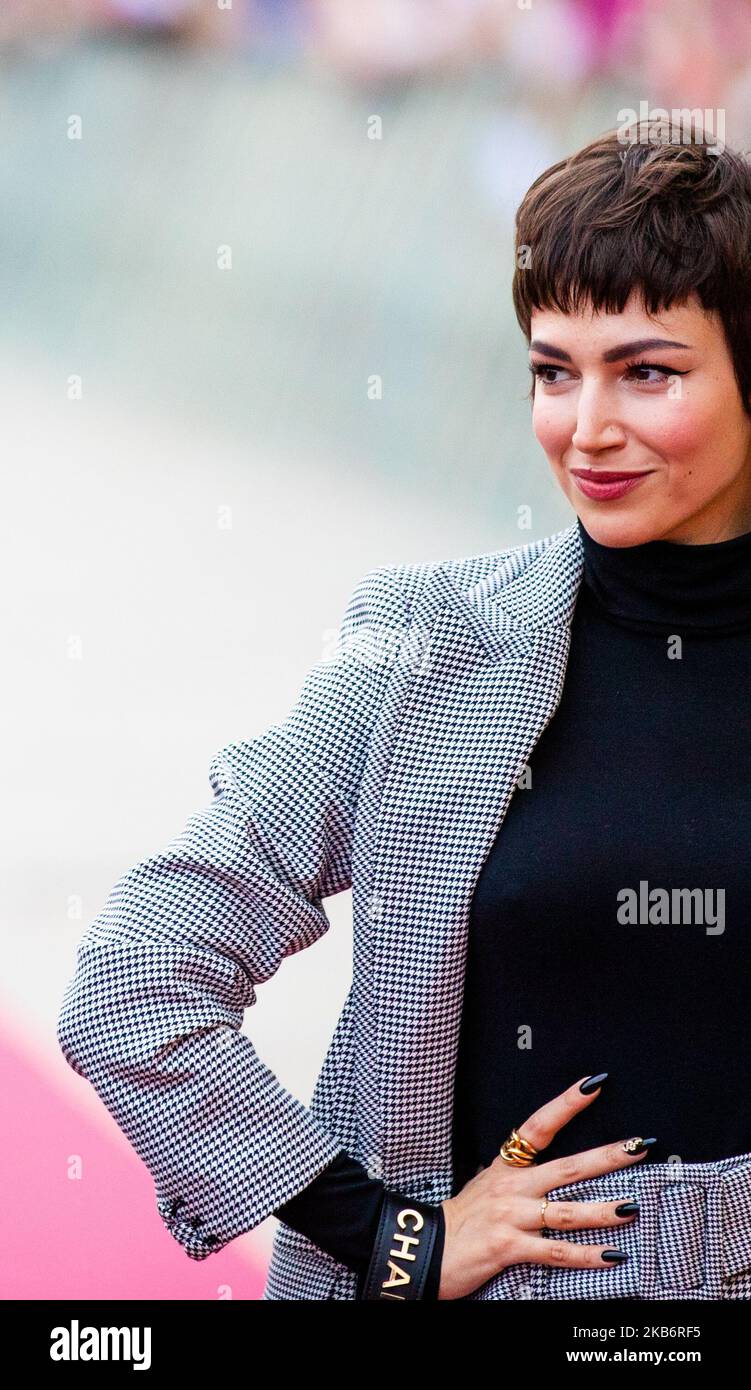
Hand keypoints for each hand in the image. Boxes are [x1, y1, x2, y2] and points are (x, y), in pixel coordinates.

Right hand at [438, 1075, 650, 1299]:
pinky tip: (613, 1256)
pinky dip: (587, 1255)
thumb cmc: (463, 1220)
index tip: (594, 1085)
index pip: (539, 1126)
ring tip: (633, 1208)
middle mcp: (512, 1187)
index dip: (566, 1105)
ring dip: (603, 1210)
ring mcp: (511, 1217)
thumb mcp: (487, 1185)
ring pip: (566, 1212)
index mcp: (506, 1166)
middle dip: (607, 1157)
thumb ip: (518, 1176)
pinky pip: (555, 1252)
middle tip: (640, 1146)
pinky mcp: (509, 1248)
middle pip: (567, 1168)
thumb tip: (551, 1171)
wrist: (427, 1250)